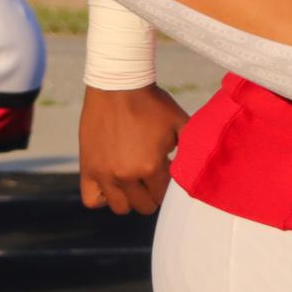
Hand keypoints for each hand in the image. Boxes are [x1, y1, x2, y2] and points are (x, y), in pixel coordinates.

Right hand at [78, 84, 188, 214]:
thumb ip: (193, 150)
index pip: (164, 196)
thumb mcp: (181, 124)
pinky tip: (111, 183)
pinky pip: (92, 199)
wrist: (117, 84)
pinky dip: (103, 197)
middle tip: (150, 174)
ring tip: (132, 180)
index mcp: (151, 166)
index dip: (168, 184)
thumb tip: (204, 169)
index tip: (165, 167)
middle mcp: (126, 174)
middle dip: (151, 193)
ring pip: (120, 207)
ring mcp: (104, 172)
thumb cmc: (151, 103)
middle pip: (144, 205)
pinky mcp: (87, 166)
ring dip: (129, 197)